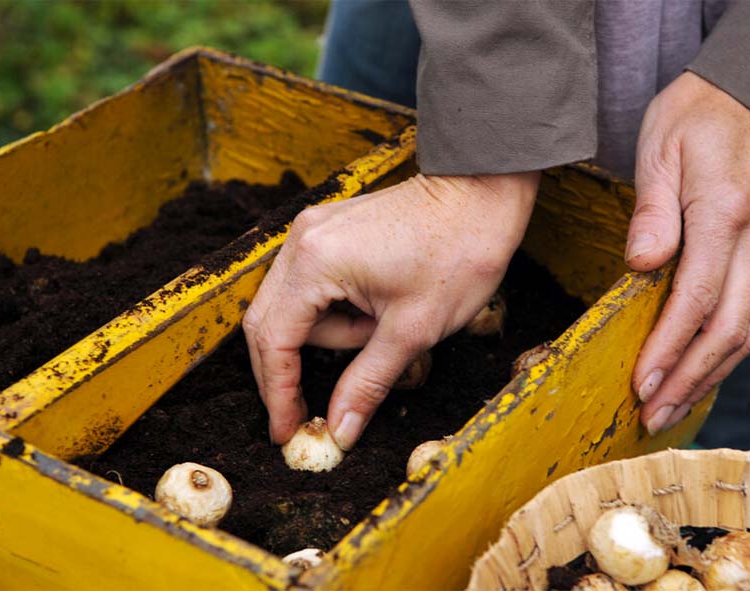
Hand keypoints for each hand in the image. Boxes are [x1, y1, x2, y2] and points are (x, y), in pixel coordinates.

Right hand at [243, 172, 538, 449]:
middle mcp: (300, 241)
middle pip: (269, 322)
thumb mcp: (412, 330)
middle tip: (306, 412)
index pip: (275, 340)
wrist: (480, 194)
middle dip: (289, 369)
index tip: (284, 430)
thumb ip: (366, 383)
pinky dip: (331, 311)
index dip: (277, 392)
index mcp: (315, 263)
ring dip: (326, 334)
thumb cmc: (457, 253)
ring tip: (381, 328)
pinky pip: (309, 284)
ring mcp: (311, 230)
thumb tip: (339, 430)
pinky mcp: (326, 230)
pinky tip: (372, 311)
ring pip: (292, 305)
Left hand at [627, 72, 749, 434]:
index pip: (697, 299)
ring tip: (669, 407)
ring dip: (707, 375)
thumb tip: (641, 265)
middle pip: (727, 329)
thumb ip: (651, 213)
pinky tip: (698, 372)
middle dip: (688, 379)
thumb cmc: (694, 119)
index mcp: (725, 215)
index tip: (640, 383)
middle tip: (650, 414)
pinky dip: (724, 352)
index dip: (668, 349)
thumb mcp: (660, 152)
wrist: (745, 95)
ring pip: (746, 331)